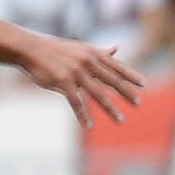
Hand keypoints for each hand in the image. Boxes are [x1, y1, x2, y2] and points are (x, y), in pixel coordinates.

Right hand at [19, 34, 145, 128]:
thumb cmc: (56, 50)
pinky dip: (83, 115)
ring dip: (110, 108)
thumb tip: (116, 48)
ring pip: (97, 94)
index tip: (144, 84)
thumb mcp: (81, 48)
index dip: (130, 76)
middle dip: (126, 93)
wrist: (30, 49)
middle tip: (138, 103)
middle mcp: (87, 62)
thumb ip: (99, 52)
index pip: (116, 66)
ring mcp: (76, 72)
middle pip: (111, 80)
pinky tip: (89, 126)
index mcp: (92, 54)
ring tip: (121, 120)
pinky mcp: (63, 82)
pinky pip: (76, 102)